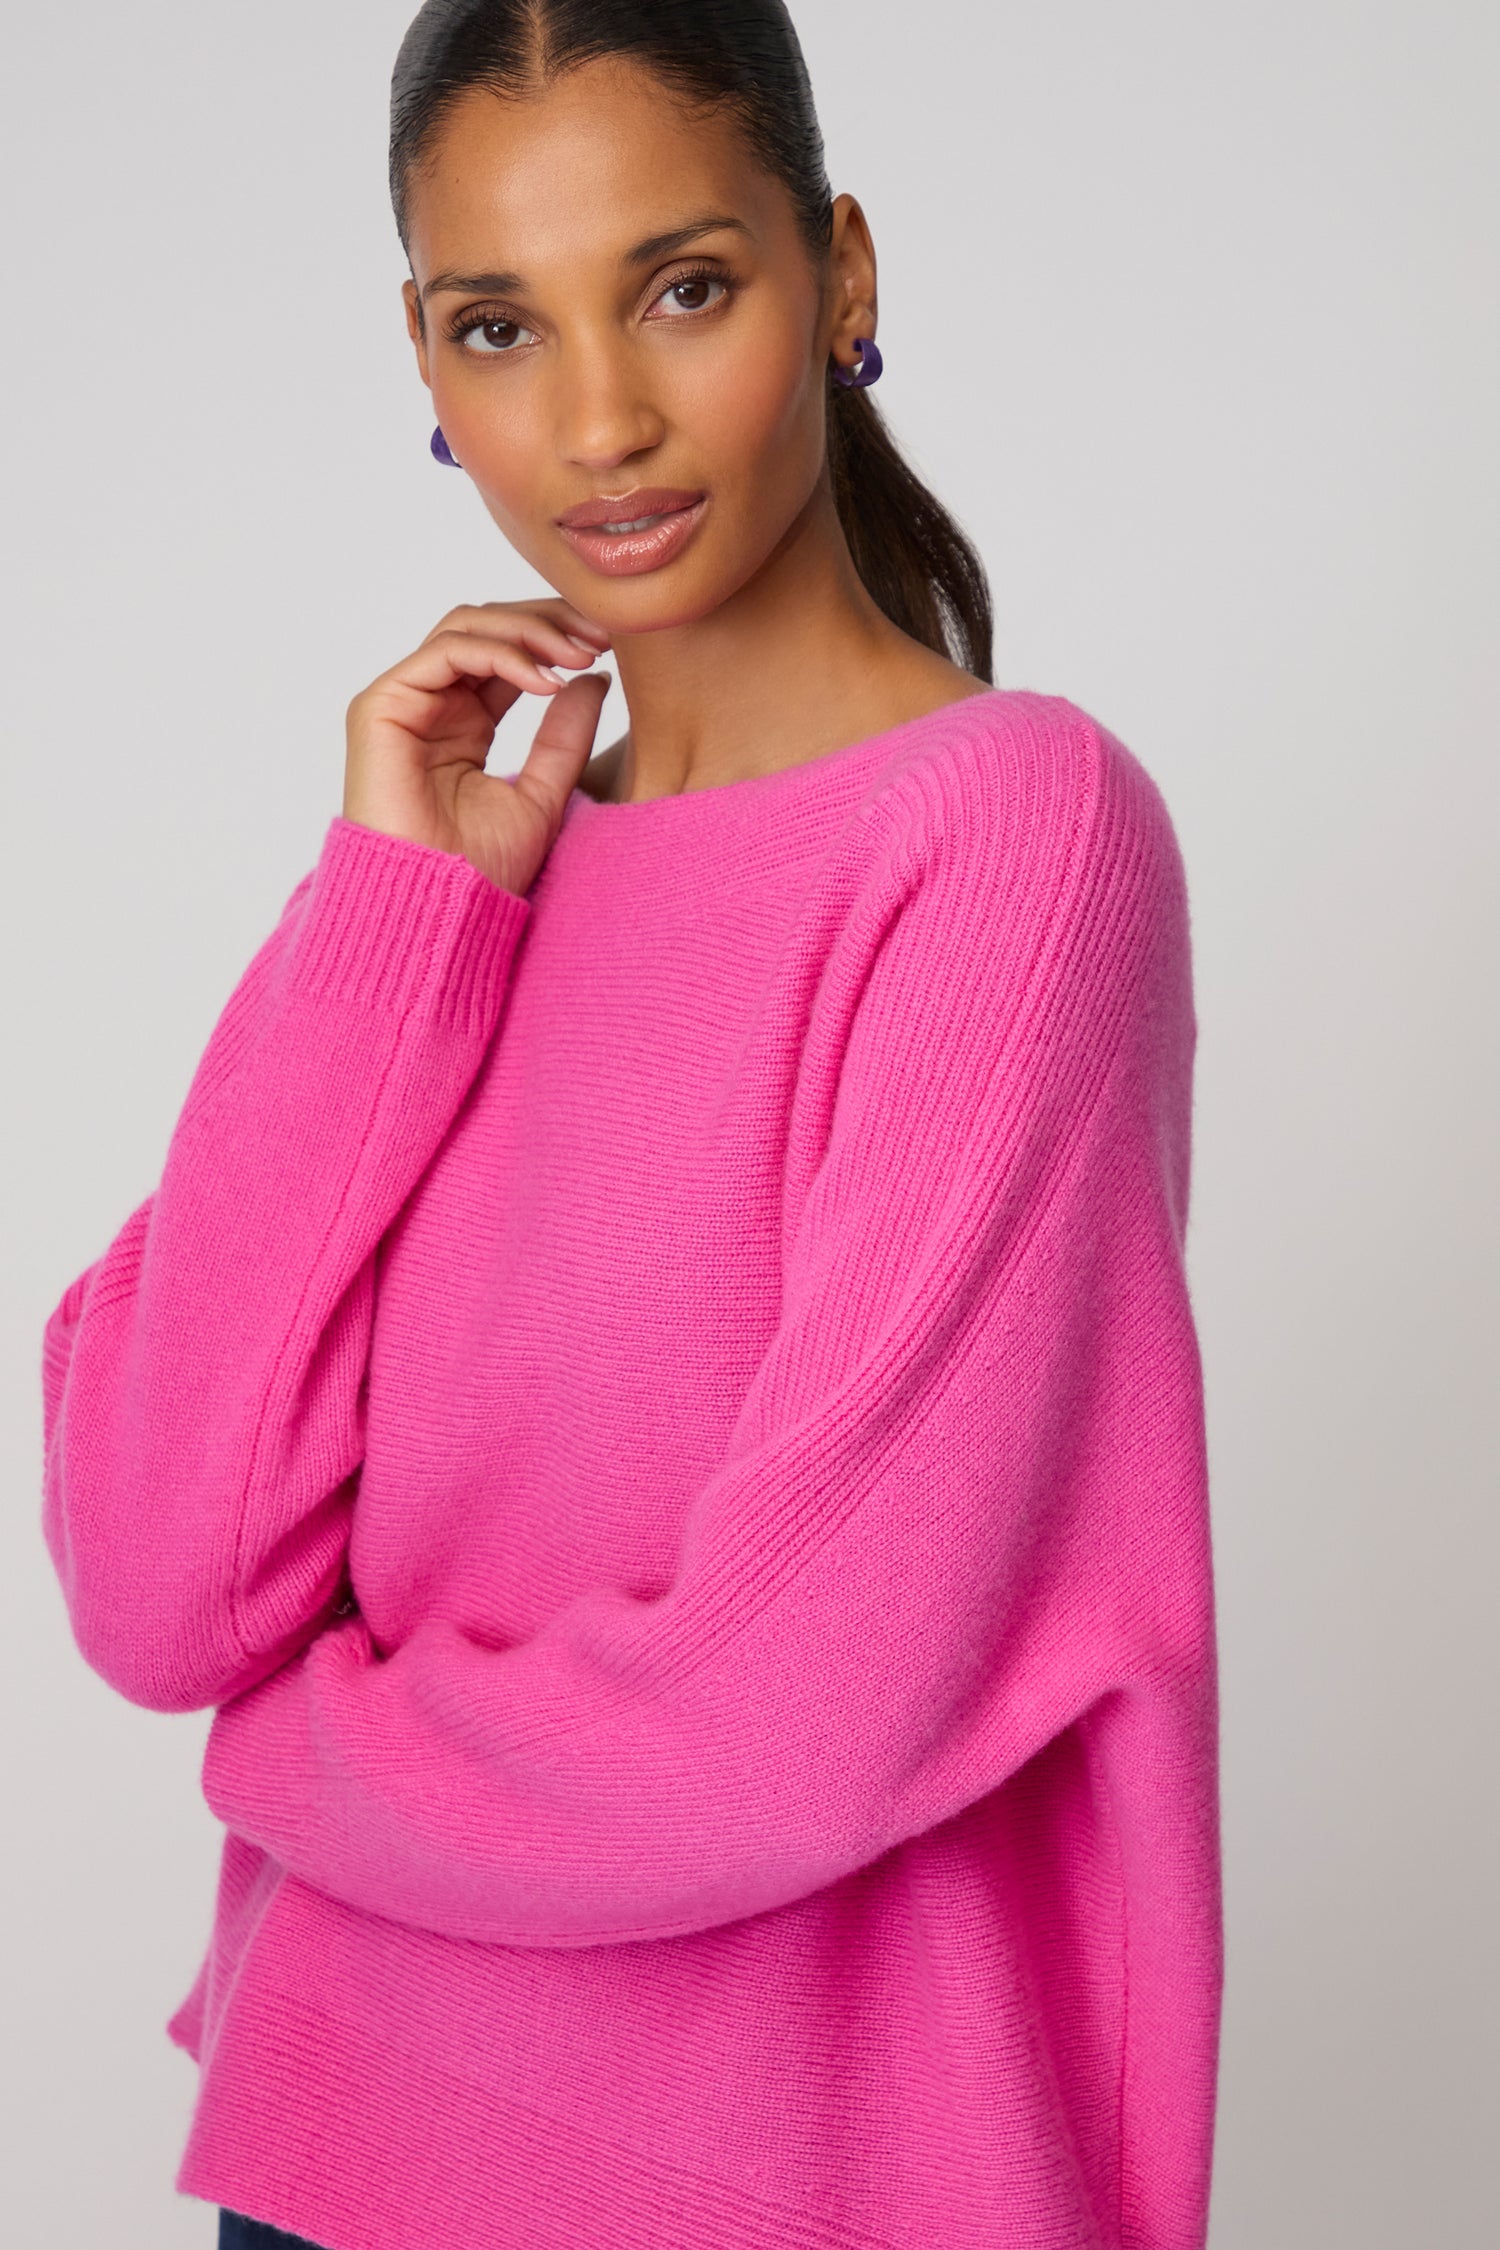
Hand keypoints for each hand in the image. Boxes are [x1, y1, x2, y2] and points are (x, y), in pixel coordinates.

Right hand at [343, 597, 613, 894]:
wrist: (438, 911)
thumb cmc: (481, 871)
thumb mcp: (543, 794)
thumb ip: (565, 737)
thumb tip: (597, 675)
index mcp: (464, 721)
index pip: (508, 652)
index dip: (557, 638)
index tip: (610, 643)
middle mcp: (430, 704)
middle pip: (487, 626)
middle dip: (547, 621)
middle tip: (601, 634)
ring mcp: (402, 701)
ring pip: (466, 627)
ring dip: (529, 631)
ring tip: (579, 655)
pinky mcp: (380, 706)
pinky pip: (445, 652)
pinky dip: (500, 655)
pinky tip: (544, 681)